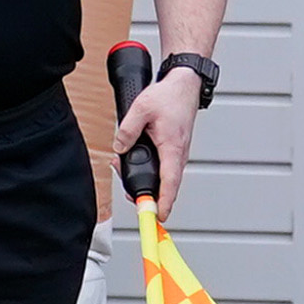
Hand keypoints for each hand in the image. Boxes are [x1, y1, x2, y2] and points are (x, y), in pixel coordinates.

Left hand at [114, 71, 202, 219]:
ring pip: (165, 178)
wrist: (184, 85)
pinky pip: (164, 168)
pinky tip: (134, 162)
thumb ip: (128, 129)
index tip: (159, 217)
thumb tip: (119, 147)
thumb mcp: (142, 108)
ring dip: (146, 181)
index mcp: (172, 147)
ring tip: (124, 169)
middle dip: (148, 194)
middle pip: (166, 186)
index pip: (170, 182)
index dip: (165, 202)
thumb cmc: (169, 96)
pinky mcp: (174, 150)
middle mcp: (179, 154)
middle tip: (128, 192)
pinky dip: (150, 170)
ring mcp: (178, 153)